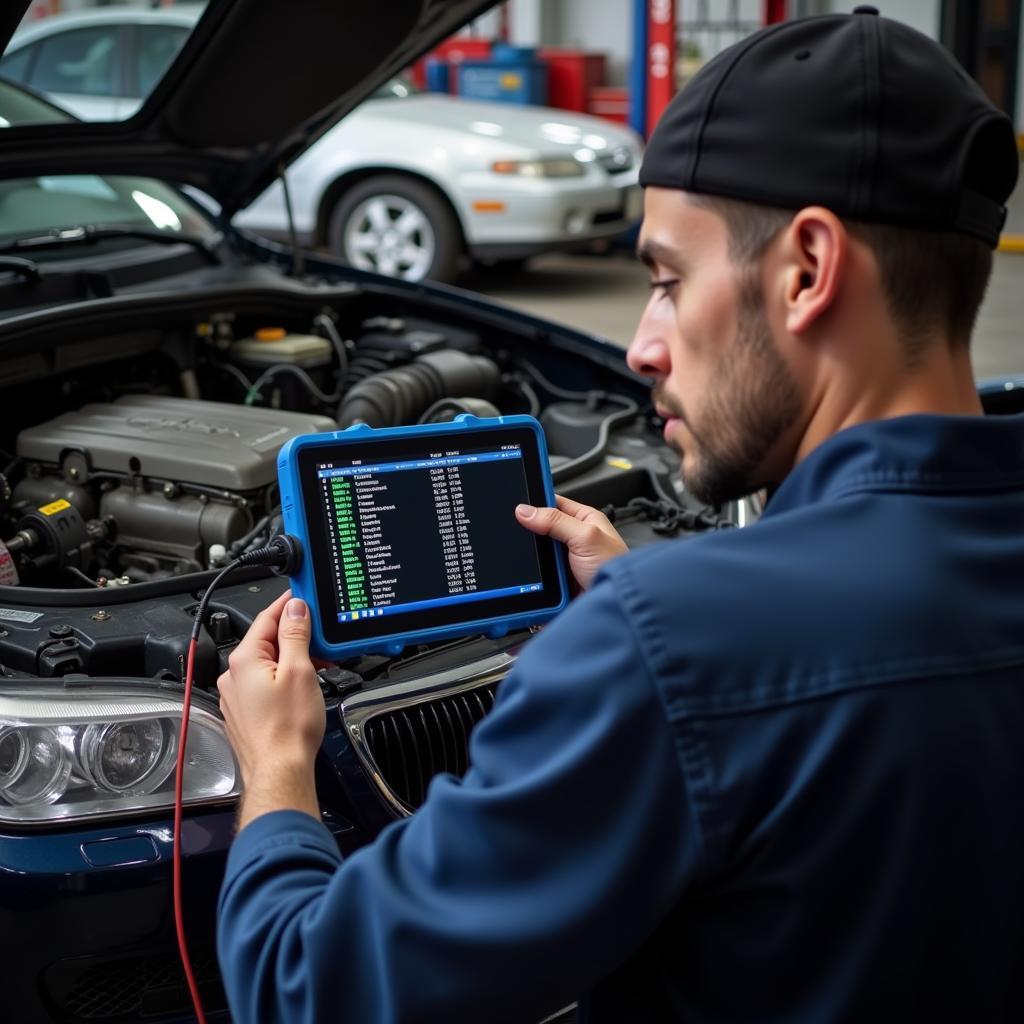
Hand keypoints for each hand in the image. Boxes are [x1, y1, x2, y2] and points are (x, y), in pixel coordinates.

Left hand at [217, 591, 325, 827]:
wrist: (280, 770)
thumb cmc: (288, 728)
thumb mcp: (300, 670)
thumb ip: (295, 635)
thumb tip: (295, 609)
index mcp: (244, 660)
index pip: (266, 618)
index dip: (288, 604)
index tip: (303, 595)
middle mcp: (233, 676)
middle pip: (266, 640)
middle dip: (294, 634)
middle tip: (319, 633)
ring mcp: (236, 696)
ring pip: (266, 663)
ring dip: (291, 657)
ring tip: (318, 663)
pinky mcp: (244, 713)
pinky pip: (263, 683)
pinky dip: (283, 676)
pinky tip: (302, 684)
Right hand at [515, 495, 627, 591]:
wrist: (616, 604)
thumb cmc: (614, 567)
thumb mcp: (586, 537)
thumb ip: (556, 521)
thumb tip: (526, 511)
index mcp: (585, 519)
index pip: (554, 503)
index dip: (536, 502)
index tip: (518, 504)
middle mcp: (575, 537)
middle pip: (542, 528)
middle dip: (532, 533)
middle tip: (523, 535)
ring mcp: (566, 558)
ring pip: (539, 552)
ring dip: (534, 557)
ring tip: (531, 559)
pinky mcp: (560, 578)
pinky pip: (540, 572)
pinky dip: (535, 574)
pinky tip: (533, 575)